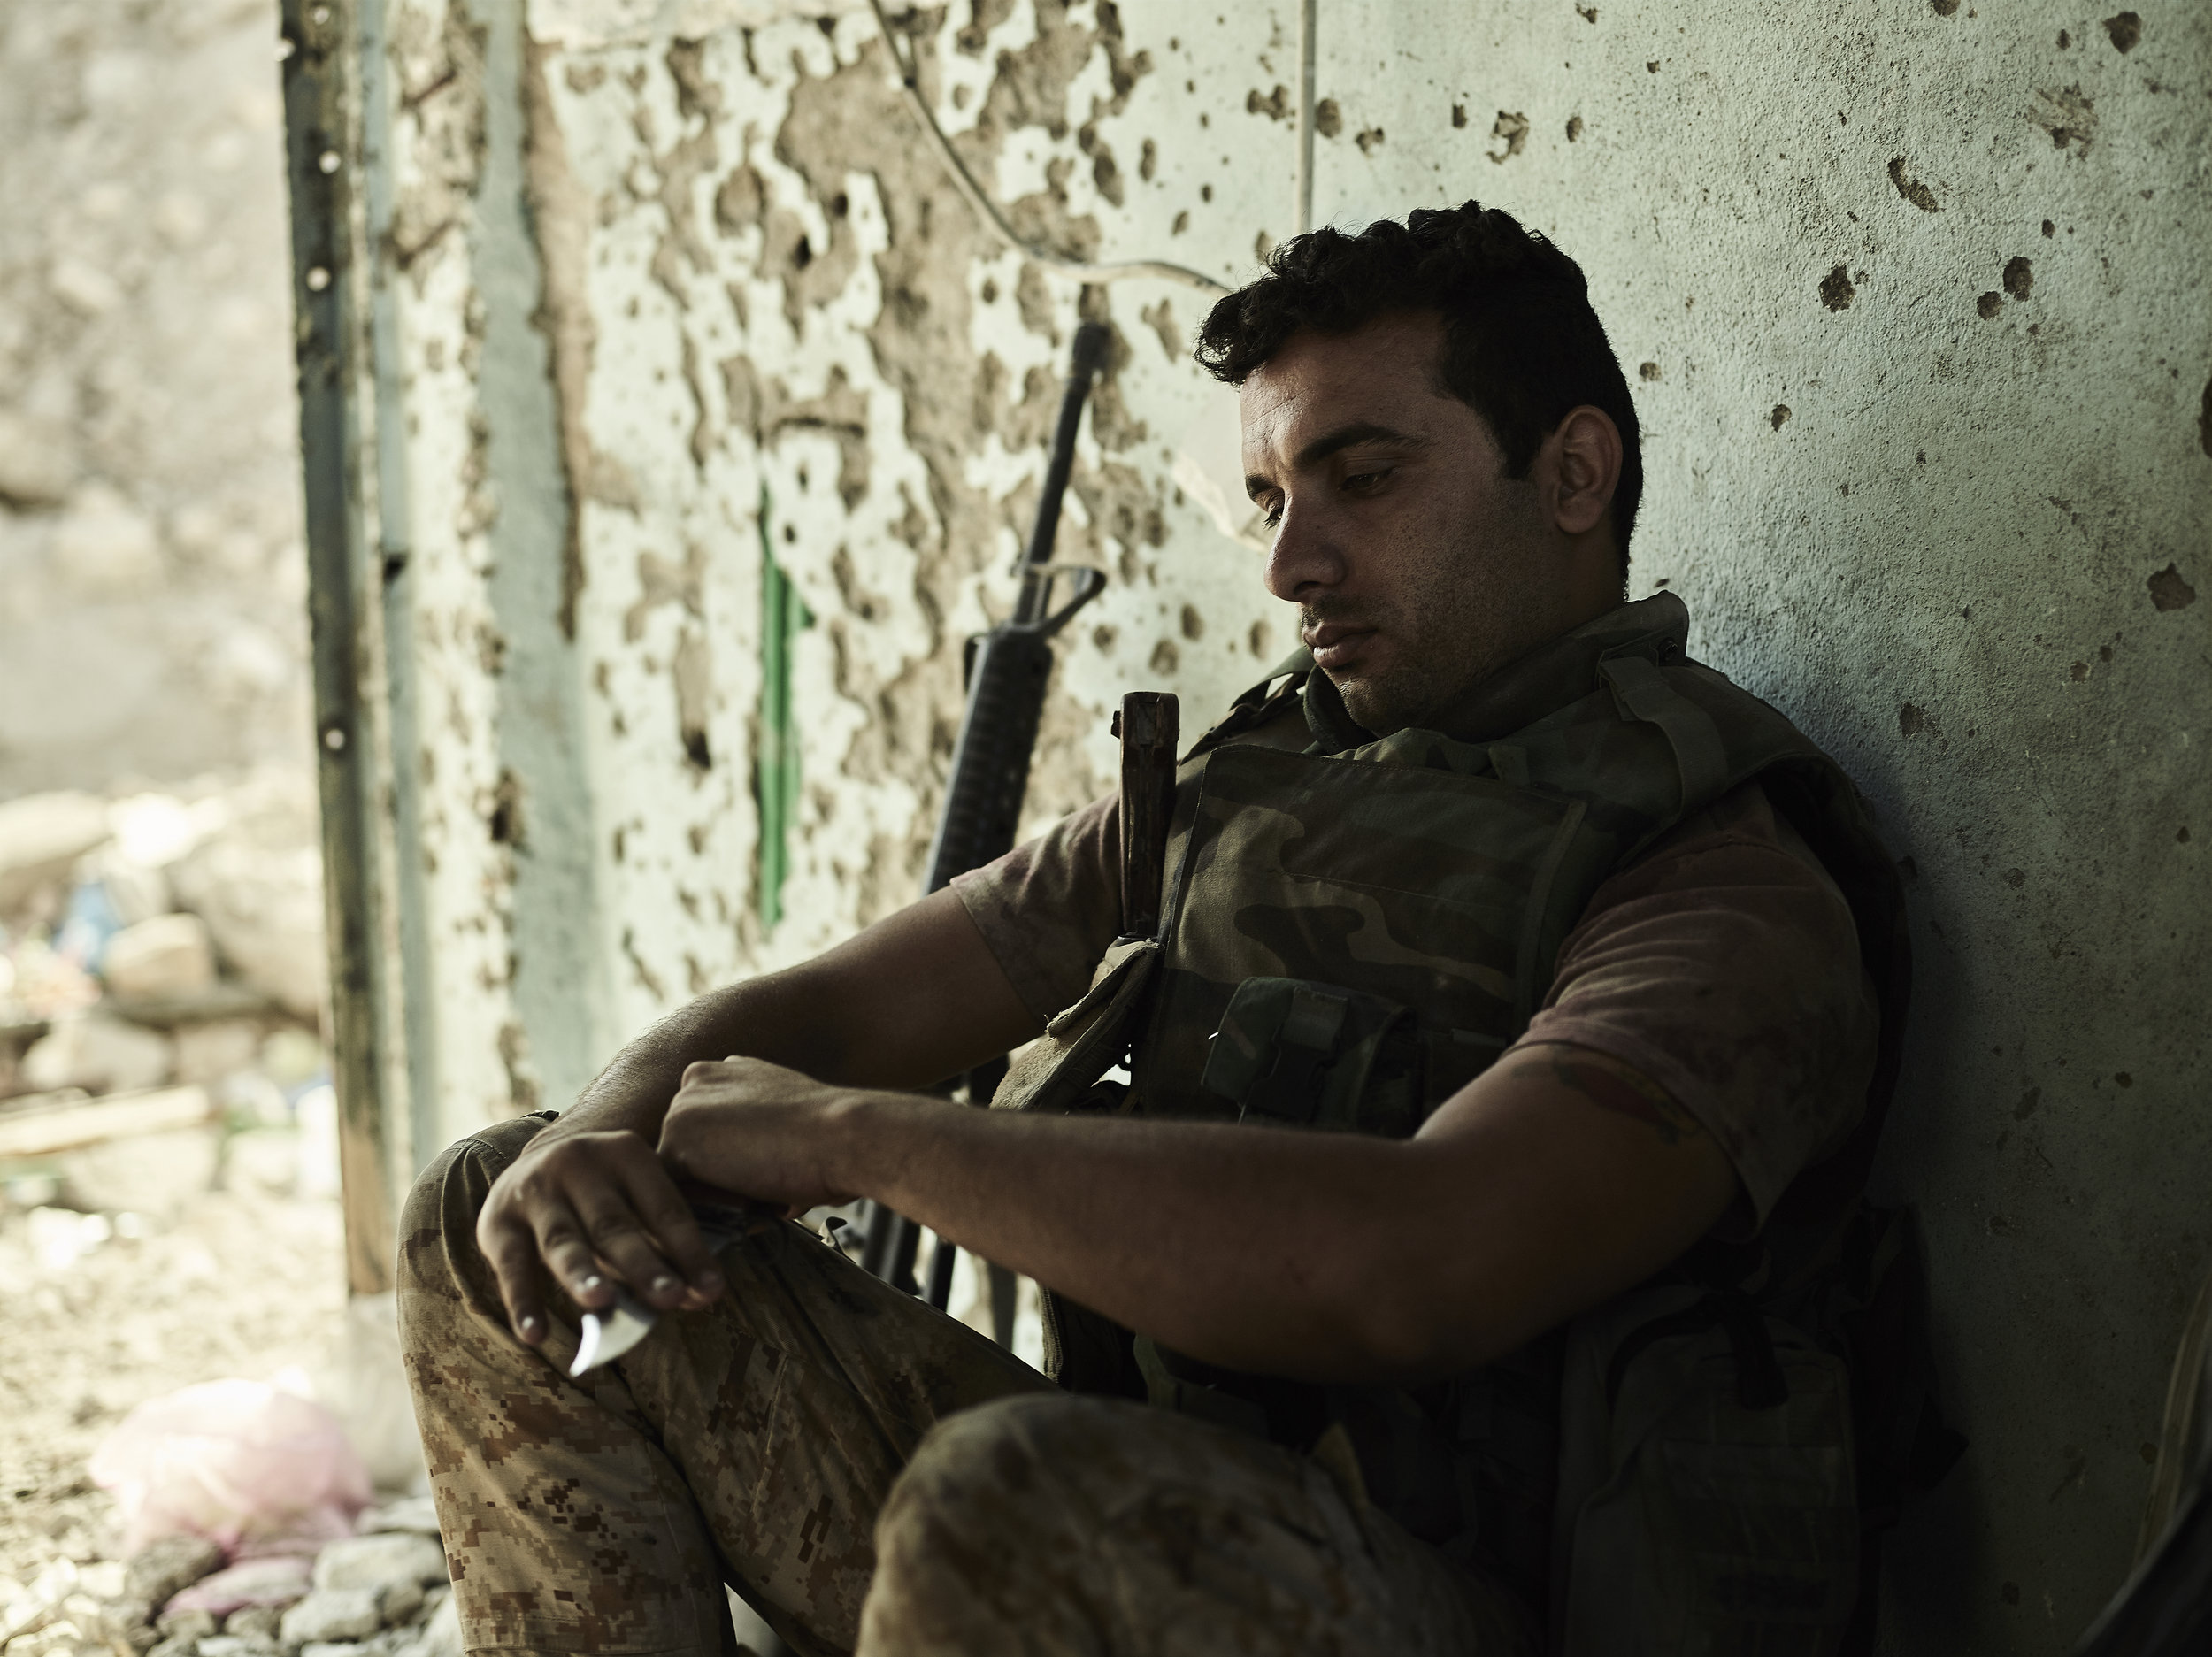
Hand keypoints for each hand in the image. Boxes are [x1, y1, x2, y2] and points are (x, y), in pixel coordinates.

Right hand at [476, 1125, 726, 1345]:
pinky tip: (535, 1334)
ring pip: (563, 1240)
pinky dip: (523, 1302)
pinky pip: (511, 1266)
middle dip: (643, 1264)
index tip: (710, 1292)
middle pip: (614, 1224)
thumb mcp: (634, 1196)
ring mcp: (535, 1192)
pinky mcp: (497, 1222)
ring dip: (582, 1274)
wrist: (531, 1164)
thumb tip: (697, 1295)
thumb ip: (662, 1240)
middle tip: (670, 1298)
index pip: (664, 1208)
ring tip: (601, 1302)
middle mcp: (578, 1164)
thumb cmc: (603, 1195)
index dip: (688, 1251)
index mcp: (625, 1154)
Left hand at [658, 1057, 869, 1212]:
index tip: (767, 1170)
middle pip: (690, 1148)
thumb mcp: (786, 1120)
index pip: (708, 1128)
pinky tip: (748, 1199)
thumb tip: (748, 1186)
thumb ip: (755, 1137)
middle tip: (764, 1187)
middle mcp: (700, 1079)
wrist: (844, 1136)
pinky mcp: (676, 1143)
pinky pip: (678, 1194)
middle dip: (718, 1177)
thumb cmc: (831, 1138)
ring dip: (715, 1193)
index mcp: (729, 1070)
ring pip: (682, 1173)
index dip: (733, 1159)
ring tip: (762, 1191)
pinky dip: (709, 1209)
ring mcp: (682, 1109)